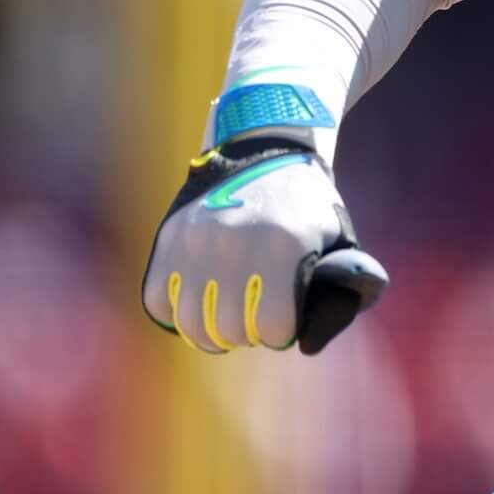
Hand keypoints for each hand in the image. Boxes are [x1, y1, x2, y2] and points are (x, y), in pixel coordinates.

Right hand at [140, 136, 386, 354]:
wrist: (266, 150)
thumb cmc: (306, 208)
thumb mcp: (336, 241)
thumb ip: (336, 291)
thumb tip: (309, 343)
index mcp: (283, 246)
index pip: (273, 327)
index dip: (282, 333)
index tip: (285, 321)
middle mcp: (234, 243)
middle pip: (230, 330)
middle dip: (248, 334)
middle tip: (256, 319)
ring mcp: (196, 240)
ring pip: (191, 323)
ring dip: (211, 332)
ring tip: (227, 319)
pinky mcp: (169, 237)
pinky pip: (157, 301)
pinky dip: (176, 312)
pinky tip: (199, 304)